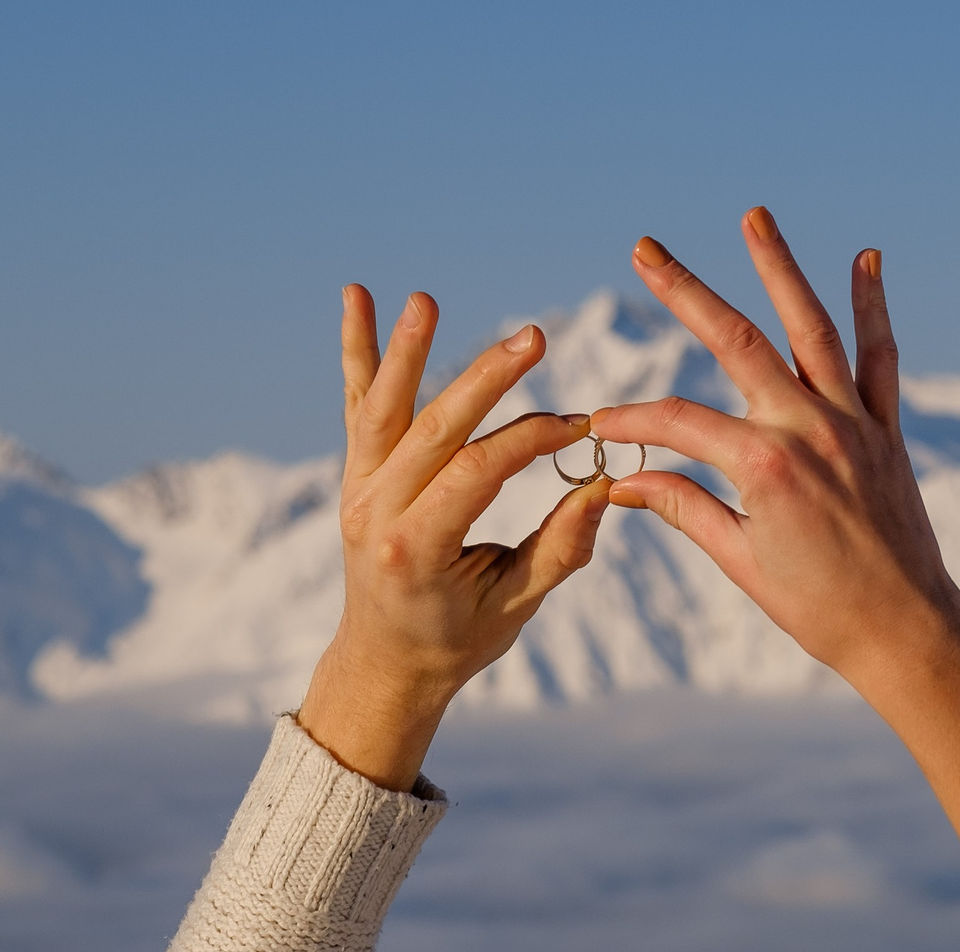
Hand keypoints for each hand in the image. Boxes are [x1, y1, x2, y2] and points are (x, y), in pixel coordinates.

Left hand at [296, 286, 609, 787]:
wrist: (384, 663)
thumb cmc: (458, 638)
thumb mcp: (516, 606)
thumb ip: (561, 548)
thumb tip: (604, 484)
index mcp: (415, 552)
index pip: (477, 473)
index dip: (532, 442)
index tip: (580, 427)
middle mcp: (376, 513)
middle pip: (435, 430)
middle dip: (486, 380)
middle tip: (533, 337)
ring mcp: (358, 489)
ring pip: (384, 408)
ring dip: (406, 351)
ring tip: (424, 299)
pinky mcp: (356, 473)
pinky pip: (358, 404)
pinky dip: (356, 350)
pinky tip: (355, 296)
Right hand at [591, 209, 959, 699]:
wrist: (907, 632)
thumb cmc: (818, 610)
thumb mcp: (741, 562)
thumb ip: (685, 508)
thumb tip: (623, 479)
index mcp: (766, 467)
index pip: (678, 421)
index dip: (632, 419)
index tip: (597, 423)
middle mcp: (811, 429)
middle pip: (736, 341)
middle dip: (685, 291)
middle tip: (645, 248)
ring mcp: (854, 422)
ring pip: (811, 328)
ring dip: (781, 268)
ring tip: (755, 216)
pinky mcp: (887, 429)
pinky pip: (879, 357)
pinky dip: (873, 307)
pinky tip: (866, 259)